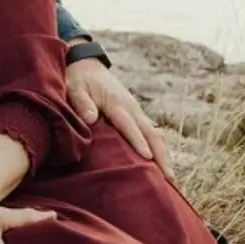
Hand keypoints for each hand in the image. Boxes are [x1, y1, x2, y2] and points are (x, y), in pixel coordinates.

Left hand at [65, 56, 174, 180]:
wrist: (86, 64)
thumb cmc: (78, 79)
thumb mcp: (74, 87)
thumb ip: (82, 103)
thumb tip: (90, 119)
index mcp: (116, 102)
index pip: (129, 125)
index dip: (138, 141)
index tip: (147, 157)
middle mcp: (131, 107)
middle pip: (150, 133)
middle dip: (160, 155)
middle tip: (169, 178)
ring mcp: (135, 111)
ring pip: (155, 135)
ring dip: (164, 155)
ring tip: (170, 179)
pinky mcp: (135, 115)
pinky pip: (151, 133)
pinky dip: (159, 148)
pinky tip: (162, 166)